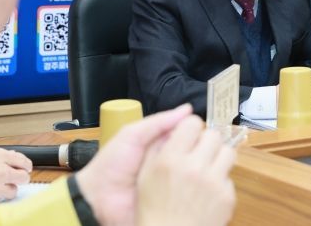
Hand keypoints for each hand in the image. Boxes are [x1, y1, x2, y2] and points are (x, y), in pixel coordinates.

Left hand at [77, 104, 224, 225]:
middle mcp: (170, 162)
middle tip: (211, 149)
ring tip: (205, 166)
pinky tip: (202, 182)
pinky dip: (196, 188)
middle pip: (194, 152)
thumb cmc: (111, 165)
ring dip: (200, 168)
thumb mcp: (132, 135)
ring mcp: (172, 182)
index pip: (188, 133)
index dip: (197, 131)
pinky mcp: (173, 201)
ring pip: (195, 171)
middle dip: (202, 150)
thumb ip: (158, 122)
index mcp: (161, 144)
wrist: (99, 198)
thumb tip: (188, 109)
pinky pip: (189, 193)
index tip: (209, 129)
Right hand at [136, 116, 235, 225]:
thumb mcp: (145, 174)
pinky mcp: (227, 197)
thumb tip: (173, 125)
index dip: (191, 128)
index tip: (189, 136)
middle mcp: (195, 167)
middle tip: (199, 153)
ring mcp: (214, 183)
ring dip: (218, 157)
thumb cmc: (153, 209)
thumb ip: (157, 146)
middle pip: (214, 135)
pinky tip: (208, 192)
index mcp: (172, 159)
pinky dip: (220, 182)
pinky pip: (230, 177)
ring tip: (208, 168)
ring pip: (228, 152)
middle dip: (206, 141)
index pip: (193, 123)